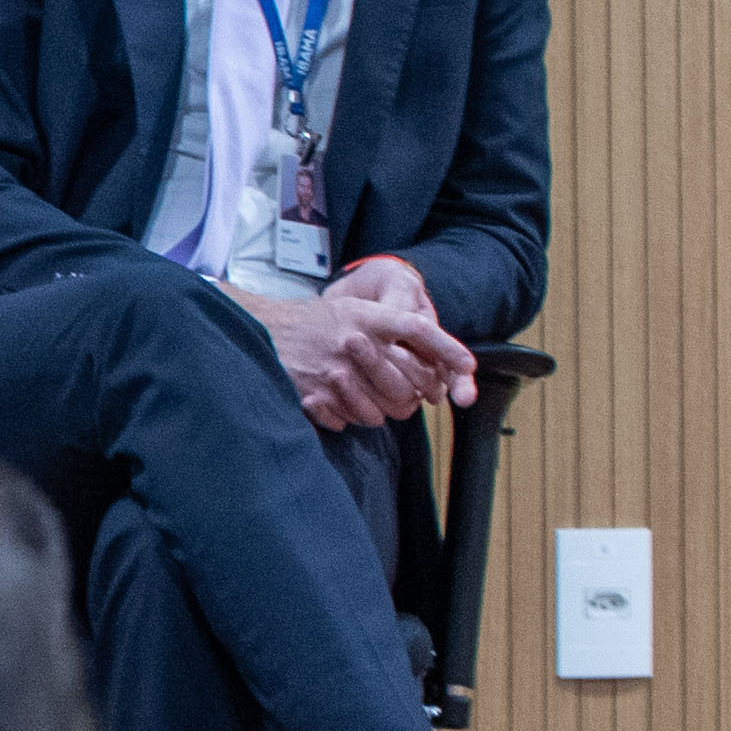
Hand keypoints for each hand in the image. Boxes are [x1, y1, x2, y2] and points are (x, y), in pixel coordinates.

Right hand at [251, 253, 474, 430]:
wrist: (261, 328)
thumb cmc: (315, 322)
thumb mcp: (355, 309)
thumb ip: (392, 327)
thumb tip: (435, 364)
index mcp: (366, 317)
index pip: (420, 330)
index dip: (448, 350)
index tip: (468, 367)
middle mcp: (353, 343)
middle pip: (406, 385)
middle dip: (410, 397)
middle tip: (404, 396)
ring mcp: (333, 373)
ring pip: (381, 412)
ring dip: (380, 412)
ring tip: (365, 397)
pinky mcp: (314, 397)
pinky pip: (350, 421)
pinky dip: (350, 418)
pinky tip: (340, 401)